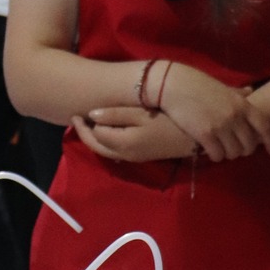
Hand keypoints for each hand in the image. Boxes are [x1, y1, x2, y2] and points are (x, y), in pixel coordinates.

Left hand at [72, 107, 196, 162]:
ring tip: (87, 123)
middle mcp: (124, 155)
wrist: (193, 138)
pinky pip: (114, 151)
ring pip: (104, 150)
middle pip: (96, 146)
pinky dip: (104, 141)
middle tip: (76, 118)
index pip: (95, 135)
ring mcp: (132, 157)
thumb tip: (91, 116)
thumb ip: (115, 115)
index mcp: (122, 144)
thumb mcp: (141, 114)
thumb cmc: (168, 121)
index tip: (77, 112)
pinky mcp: (139, 156)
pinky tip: (106, 129)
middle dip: (84, 134)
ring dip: (93, 139)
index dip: (84, 125)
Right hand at [157, 63, 269, 161]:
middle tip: (236, 150)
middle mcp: (235, 116)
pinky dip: (215, 156)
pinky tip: (210, 152)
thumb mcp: (222, 87)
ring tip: (221, 149)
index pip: (264, 126)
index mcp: (242, 104)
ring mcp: (220, 126)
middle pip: (249, 145)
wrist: (174, 85)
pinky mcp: (205, 135)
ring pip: (233, 153)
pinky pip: (217, 155)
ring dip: (228, 154)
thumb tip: (250, 91)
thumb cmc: (197, 84)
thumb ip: (238, 93)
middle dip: (243, 150)